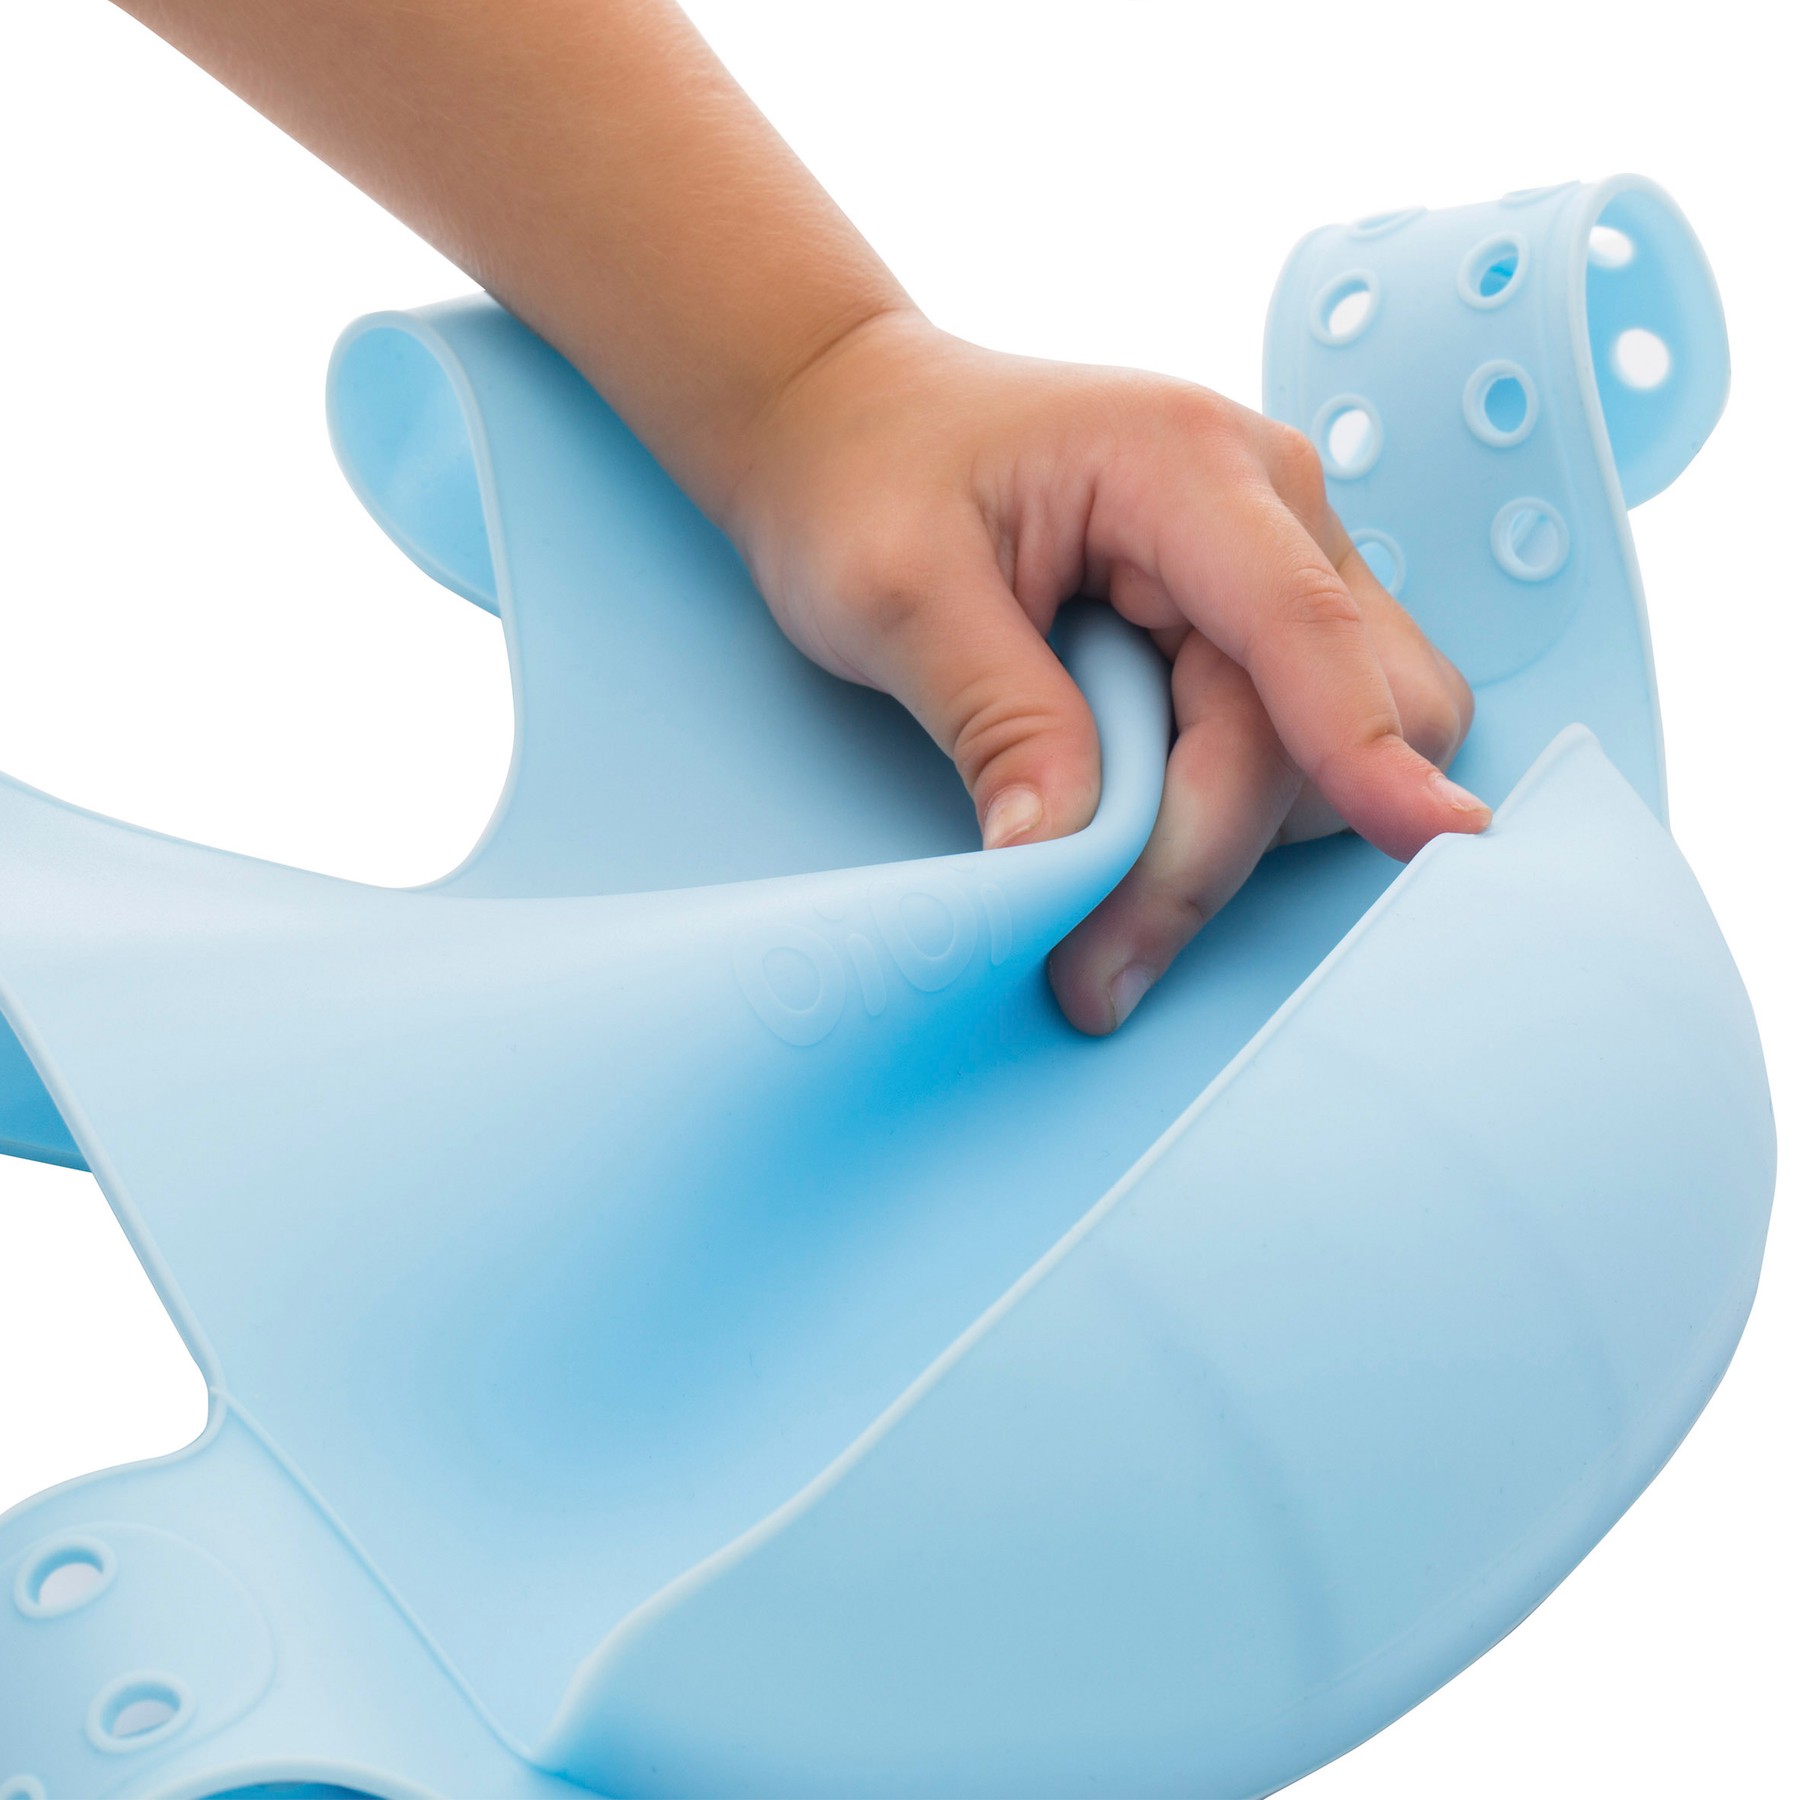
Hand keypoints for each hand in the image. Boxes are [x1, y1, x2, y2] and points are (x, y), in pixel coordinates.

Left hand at [724, 309, 1486, 1032]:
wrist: (848, 422)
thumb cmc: (866, 474)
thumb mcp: (896, 591)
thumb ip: (995, 718)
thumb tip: (1062, 860)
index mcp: (1186, 467)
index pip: (1303, 624)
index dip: (1364, 745)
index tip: (1429, 841)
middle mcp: (1267, 510)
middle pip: (1337, 719)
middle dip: (1227, 850)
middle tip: (1093, 956)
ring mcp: (1272, 568)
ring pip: (1333, 750)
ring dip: (1225, 846)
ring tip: (1085, 890)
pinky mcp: (1250, 627)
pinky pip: (1291, 749)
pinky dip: (1220, 819)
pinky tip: (1121, 829)